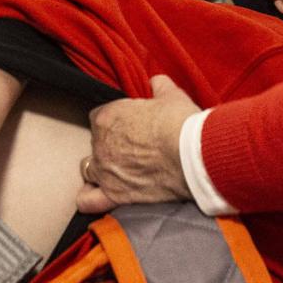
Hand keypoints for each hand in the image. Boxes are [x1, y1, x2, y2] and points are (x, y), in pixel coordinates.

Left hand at [77, 76, 198, 214]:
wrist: (193, 154)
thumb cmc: (181, 123)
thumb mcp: (172, 97)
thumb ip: (160, 87)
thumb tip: (157, 81)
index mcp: (108, 117)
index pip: (100, 117)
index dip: (116, 121)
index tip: (132, 125)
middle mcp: (100, 144)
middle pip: (96, 143)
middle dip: (111, 145)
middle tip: (135, 147)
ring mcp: (104, 170)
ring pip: (89, 169)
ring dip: (100, 169)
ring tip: (119, 170)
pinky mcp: (115, 194)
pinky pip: (89, 200)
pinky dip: (90, 199)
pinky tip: (99, 195)